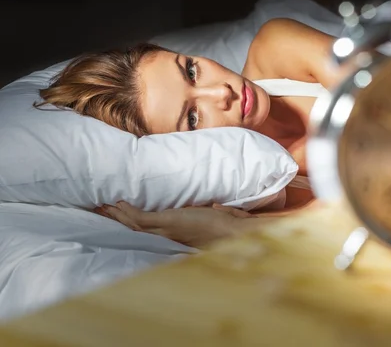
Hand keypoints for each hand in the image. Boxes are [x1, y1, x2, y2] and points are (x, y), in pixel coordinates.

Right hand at [94, 202, 280, 247]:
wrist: (236, 233)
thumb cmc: (230, 228)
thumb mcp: (217, 219)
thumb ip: (214, 212)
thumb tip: (214, 205)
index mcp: (177, 238)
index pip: (150, 234)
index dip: (135, 227)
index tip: (122, 221)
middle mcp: (168, 237)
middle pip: (136, 231)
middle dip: (118, 221)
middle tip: (101, 212)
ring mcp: (167, 231)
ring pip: (134, 225)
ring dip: (118, 215)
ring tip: (104, 206)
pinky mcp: (169, 223)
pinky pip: (141, 218)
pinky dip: (128, 212)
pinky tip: (119, 204)